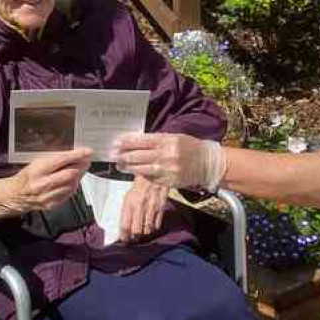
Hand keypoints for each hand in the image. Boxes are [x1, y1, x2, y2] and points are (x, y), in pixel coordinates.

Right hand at [0, 148, 92, 217]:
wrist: (14, 195)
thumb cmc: (25, 177)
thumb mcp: (35, 163)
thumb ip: (53, 160)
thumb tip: (72, 154)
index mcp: (36, 170)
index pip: (62, 160)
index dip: (77, 155)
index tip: (88, 152)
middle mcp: (42, 184)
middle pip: (70, 174)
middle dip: (82, 165)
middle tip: (87, 160)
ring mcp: (47, 196)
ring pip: (72, 184)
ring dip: (79, 176)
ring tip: (80, 169)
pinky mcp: (51, 204)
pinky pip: (69, 194)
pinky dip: (73, 186)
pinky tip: (72, 181)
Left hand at [111, 133, 225, 190]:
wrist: (207, 163)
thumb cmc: (189, 147)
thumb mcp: (174, 137)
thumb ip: (156, 140)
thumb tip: (135, 141)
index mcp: (167, 141)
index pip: (142, 140)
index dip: (127, 142)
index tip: (116, 142)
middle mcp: (167, 155)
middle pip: (138, 155)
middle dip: (123, 155)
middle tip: (112, 155)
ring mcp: (167, 170)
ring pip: (141, 169)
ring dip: (128, 167)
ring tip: (119, 165)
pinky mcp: (168, 182)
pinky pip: (150, 179)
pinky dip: (141, 175)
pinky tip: (135, 172)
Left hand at [118, 176, 169, 242]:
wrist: (154, 173)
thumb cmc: (139, 185)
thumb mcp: (128, 196)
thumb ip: (126, 210)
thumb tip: (124, 227)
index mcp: (129, 203)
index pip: (125, 225)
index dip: (124, 236)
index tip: (124, 240)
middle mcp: (139, 206)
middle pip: (136, 231)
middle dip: (134, 238)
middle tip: (133, 240)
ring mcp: (151, 207)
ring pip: (147, 229)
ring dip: (144, 234)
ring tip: (142, 234)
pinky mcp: (161, 207)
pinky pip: (157, 224)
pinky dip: (154, 228)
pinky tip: (152, 227)